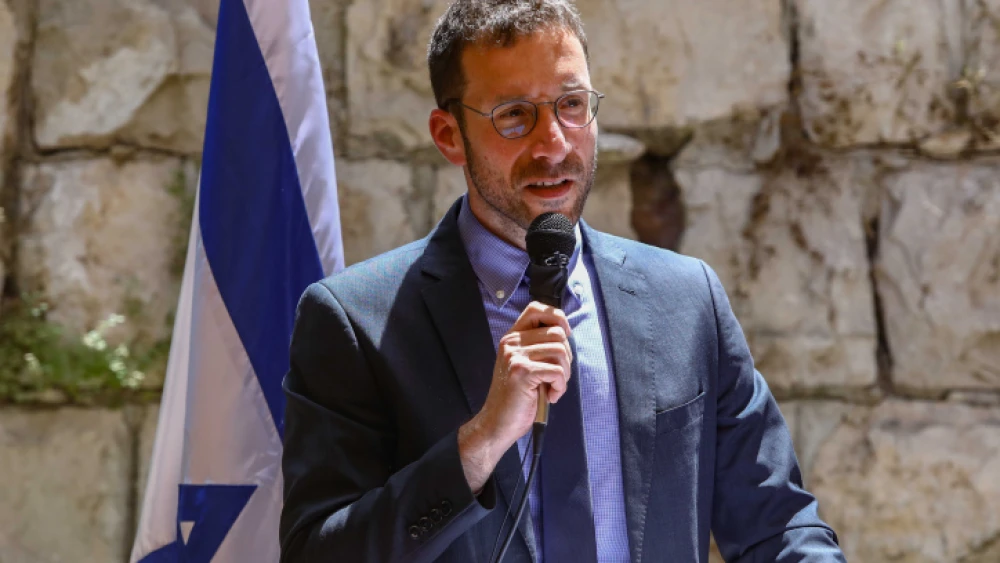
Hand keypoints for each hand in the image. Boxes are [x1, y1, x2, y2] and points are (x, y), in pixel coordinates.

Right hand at [458, 302, 571, 492]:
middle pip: (557, 333)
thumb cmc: (517, 396)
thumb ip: (539, 346)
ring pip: (560, 351)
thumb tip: (566, 333)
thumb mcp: (525, 364)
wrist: (497, 423)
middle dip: (567, 357)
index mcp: (512, 337)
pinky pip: (557, 371)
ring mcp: (515, 356)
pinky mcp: (522, 372)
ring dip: (565, 373)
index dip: (557, 318)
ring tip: (553, 387)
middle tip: (556, 376)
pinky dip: (560, 386)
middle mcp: (511, 343)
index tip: (564, 338)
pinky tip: (550, 396)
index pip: (537, 308)